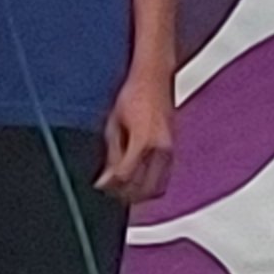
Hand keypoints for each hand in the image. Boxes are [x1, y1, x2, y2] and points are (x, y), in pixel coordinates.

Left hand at [97, 67, 175, 205]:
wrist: (155, 78)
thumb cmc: (133, 95)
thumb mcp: (114, 124)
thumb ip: (112, 154)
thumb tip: (106, 178)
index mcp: (143, 140)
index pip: (126, 176)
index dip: (111, 186)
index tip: (100, 186)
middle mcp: (160, 148)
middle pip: (143, 188)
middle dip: (124, 194)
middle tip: (109, 192)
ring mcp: (170, 151)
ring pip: (157, 188)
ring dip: (139, 194)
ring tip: (122, 191)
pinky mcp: (173, 151)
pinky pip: (164, 179)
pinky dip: (151, 186)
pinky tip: (138, 183)